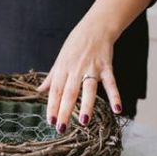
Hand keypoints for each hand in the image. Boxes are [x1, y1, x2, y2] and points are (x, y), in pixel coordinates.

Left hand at [38, 16, 121, 133]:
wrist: (96, 27)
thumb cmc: (76, 44)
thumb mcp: (60, 60)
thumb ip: (51, 78)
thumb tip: (38, 92)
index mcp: (63, 68)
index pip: (55, 90)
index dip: (52, 106)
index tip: (50, 121)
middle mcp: (75, 69)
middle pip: (69, 93)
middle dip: (64, 111)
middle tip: (61, 128)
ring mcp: (91, 68)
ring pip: (88, 89)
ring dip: (86, 105)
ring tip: (84, 121)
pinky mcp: (106, 67)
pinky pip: (111, 83)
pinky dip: (115, 96)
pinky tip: (117, 109)